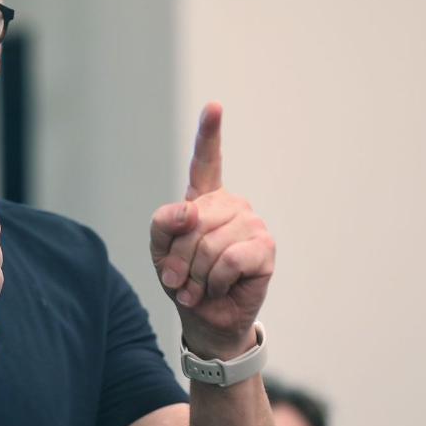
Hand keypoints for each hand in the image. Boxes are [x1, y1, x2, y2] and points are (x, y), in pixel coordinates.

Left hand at [150, 103, 274, 358]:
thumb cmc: (183, 282)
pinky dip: (217, 280)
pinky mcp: (265, 248)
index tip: (214, 106)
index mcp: (203, 200)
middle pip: (192, 219)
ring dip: (197, 273)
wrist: (203, 319)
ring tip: (200, 286)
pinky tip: (221, 288)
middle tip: (179, 280)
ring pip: (210, 242)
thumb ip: (163, 224)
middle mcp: (231, 206)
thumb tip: (191, 210)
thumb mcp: (160, 252)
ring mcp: (251, 224)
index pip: (207, 161)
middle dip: (179, 256)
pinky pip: (231, 258)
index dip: (210, 133)